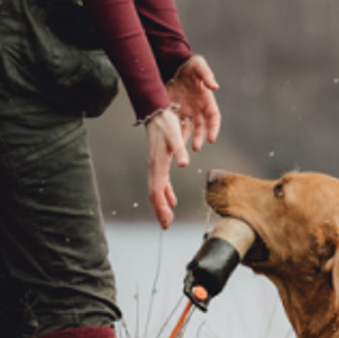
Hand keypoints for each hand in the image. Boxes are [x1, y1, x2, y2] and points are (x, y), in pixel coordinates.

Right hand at [145, 107, 188, 228]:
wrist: (156, 112)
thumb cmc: (165, 123)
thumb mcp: (174, 134)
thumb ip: (179, 149)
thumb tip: (184, 163)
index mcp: (157, 164)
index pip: (157, 191)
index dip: (161, 207)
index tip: (166, 221)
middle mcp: (154, 167)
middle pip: (154, 194)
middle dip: (160, 210)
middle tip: (166, 225)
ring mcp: (155, 165)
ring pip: (156, 189)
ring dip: (162, 204)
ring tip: (168, 217)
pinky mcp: (158, 162)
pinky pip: (160, 182)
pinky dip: (165, 193)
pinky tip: (171, 199)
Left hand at [165, 55, 221, 151]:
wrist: (174, 63)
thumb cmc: (190, 64)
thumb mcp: (199, 66)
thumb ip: (207, 75)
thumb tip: (215, 87)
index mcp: (207, 99)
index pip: (213, 117)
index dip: (214, 128)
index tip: (212, 138)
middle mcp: (198, 107)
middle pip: (201, 126)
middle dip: (199, 137)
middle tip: (196, 147)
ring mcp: (186, 109)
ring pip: (188, 128)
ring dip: (186, 138)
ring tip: (181, 148)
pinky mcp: (174, 109)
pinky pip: (175, 123)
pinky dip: (174, 131)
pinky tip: (169, 139)